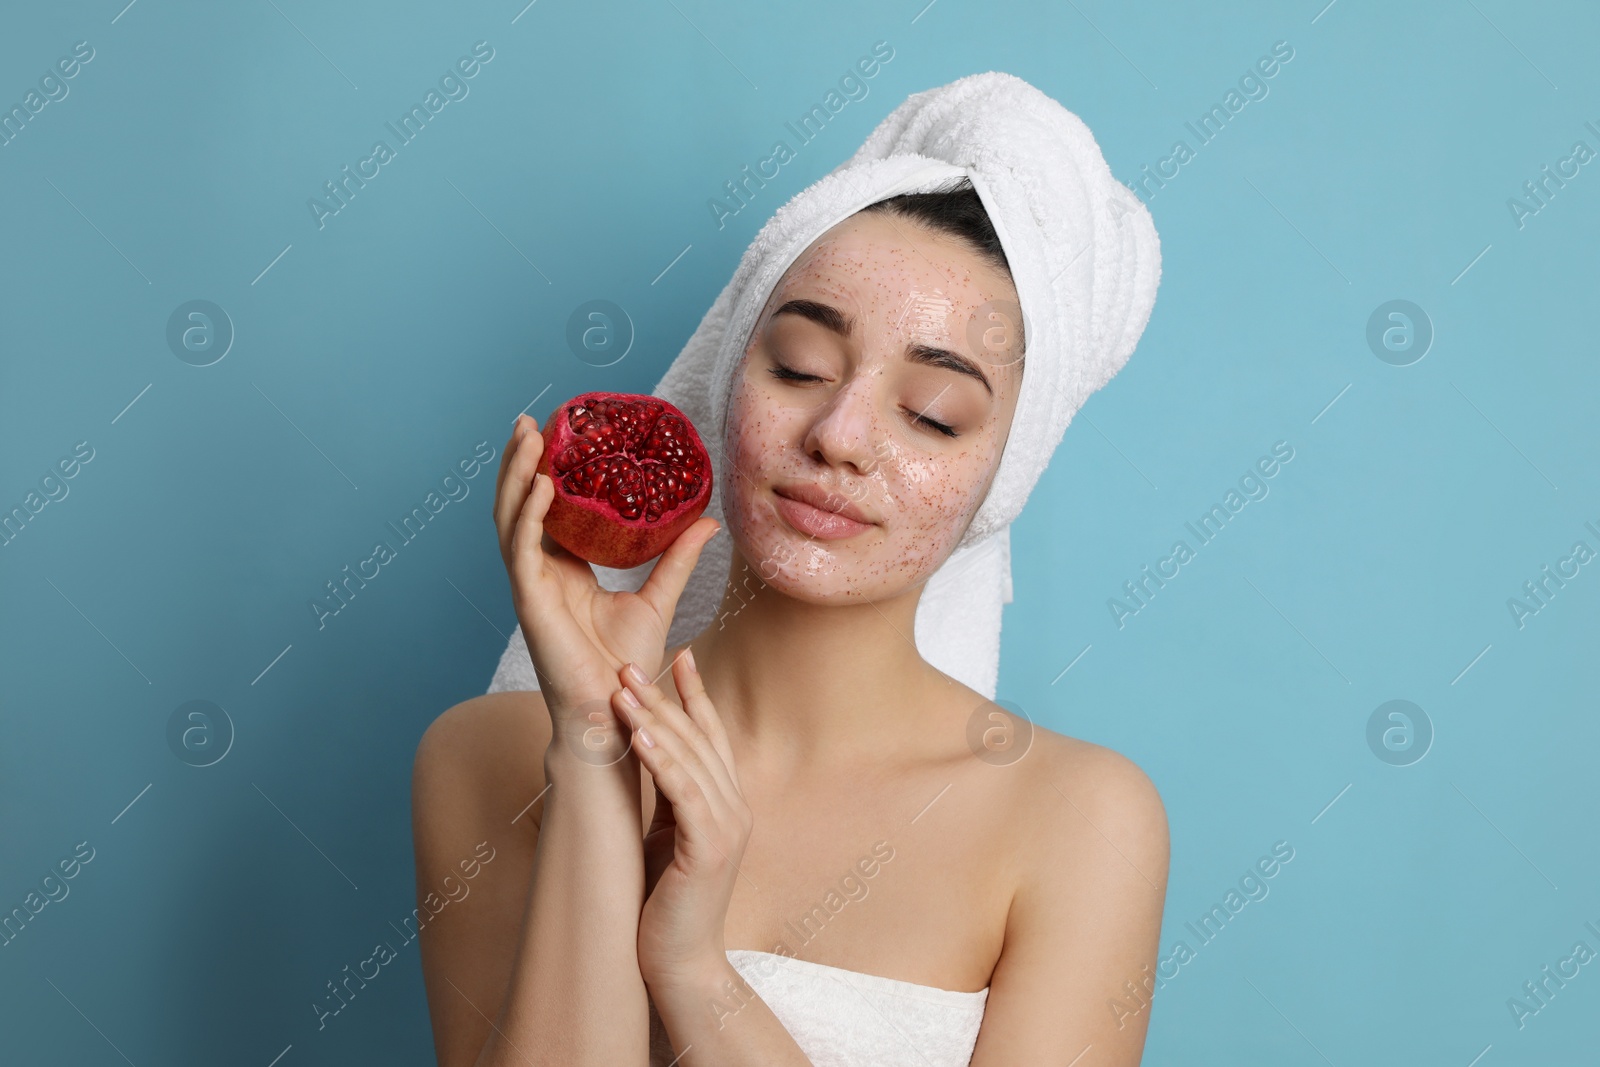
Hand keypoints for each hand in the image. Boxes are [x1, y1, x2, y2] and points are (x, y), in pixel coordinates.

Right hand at [494, 414, 721, 731]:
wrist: (617, 712)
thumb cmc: (628, 665)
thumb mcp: (659, 598)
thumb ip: (676, 558)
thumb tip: (707, 520)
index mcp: (564, 570)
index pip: (546, 509)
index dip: (546, 470)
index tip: (559, 431)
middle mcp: (541, 573)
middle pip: (520, 505)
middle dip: (520, 461)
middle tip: (531, 419)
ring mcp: (530, 587)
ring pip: (511, 519)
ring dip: (515, 475)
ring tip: (529, 436)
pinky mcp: (530, 602)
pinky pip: (522, 549)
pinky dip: (528, 514)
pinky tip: (540, 484)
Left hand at [611, 650, 750, 985]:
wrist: (681, 965)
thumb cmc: (666, 904)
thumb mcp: (667, 835)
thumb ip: (667, 797)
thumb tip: (640, 753)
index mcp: (726, 803)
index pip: (712, 735)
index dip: (695, 694)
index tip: (677, 656)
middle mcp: (735, 808)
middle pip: (701, 737)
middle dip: (664, 697)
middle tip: (629, 663)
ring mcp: (726, 827)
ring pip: (691, 758)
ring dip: (654, 719)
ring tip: (622, 689)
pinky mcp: (709, 848)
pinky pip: (684, 792)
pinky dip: (661, 760)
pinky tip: (638, 735)